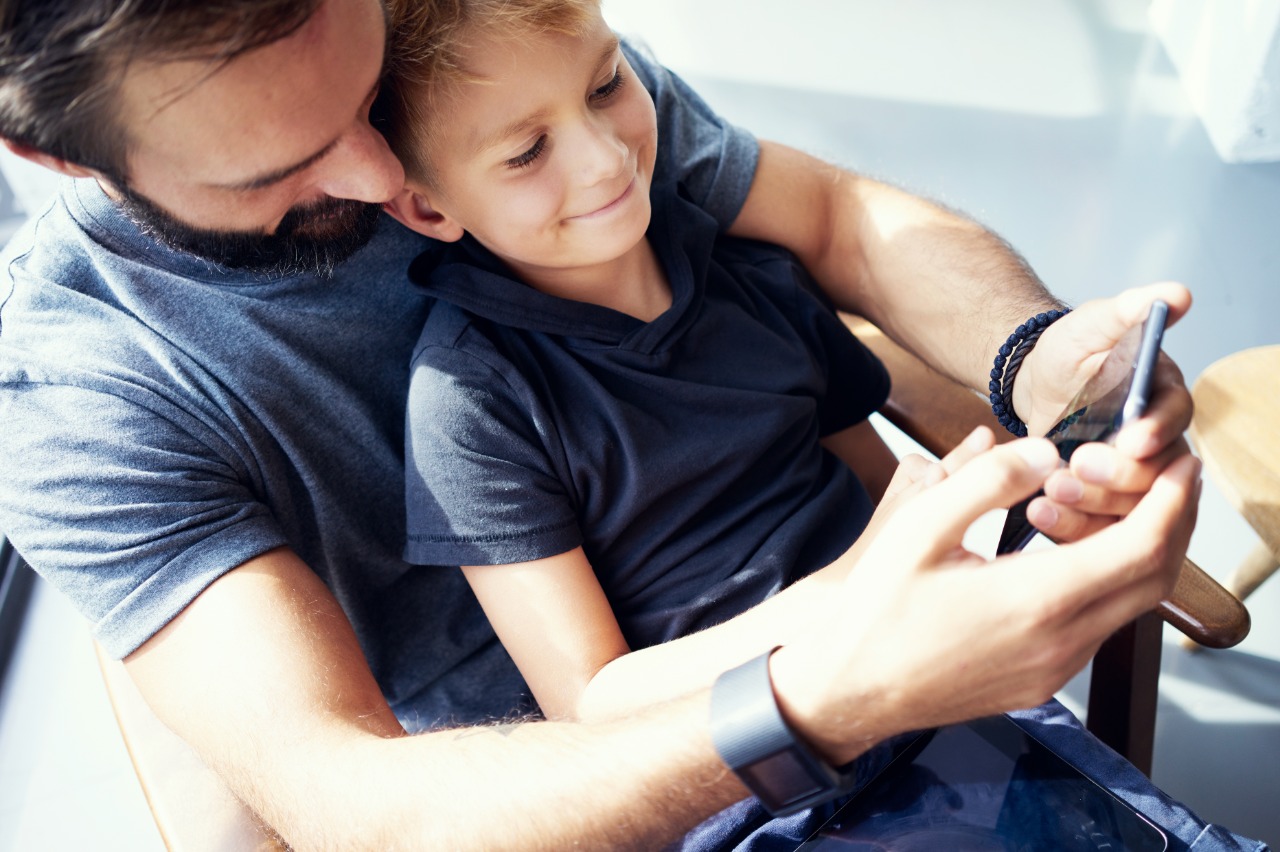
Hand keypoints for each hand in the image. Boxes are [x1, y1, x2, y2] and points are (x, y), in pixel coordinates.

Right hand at [769, 437, 1200, 764]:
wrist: (851, 688)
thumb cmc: (877, 609)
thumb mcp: (919, 527)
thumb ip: (987, 481)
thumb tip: (1045, 454)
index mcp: (1038, 601)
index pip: (1142, 548)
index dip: (1172, 500)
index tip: (1178, 462)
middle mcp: (1061, 643)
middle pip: (1154, 578)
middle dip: (1170, 521)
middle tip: (1162, 475)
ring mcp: (1056, 670)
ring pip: (1129, 604)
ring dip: (1133, 551)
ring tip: (1098, 503)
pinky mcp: (1043, 681)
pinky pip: (1099, 626)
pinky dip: (1104, 581)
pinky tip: (1065, 549)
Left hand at [1013, 283, 1194, 541]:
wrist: (1034, 382)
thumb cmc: (1069, 351)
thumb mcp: (1093, 324)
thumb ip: (1130, 310)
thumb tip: (1176, 294)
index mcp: (1162, 396)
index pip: (1176, 416)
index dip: (1157, 430)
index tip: (1133, 439)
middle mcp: (1156, 441)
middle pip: (1157, 472)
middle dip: (1120, 474)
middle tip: (1081, 465)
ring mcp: (1129, 476)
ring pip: (1129, 506)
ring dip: (1093, 502)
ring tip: (1053, 490)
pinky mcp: (1100, 502)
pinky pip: (1097, 525)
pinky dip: (1071, 525)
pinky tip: (1039, 513)